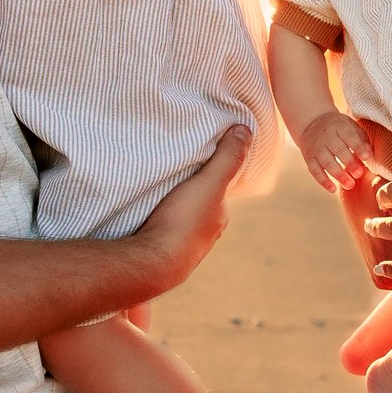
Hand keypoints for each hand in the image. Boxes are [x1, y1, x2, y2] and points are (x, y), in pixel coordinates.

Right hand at [133, 127, 249, 291]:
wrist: (153, 263)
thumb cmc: (183, 222)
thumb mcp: (209, 183)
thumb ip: (227, 157)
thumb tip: (247, 129)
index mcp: (219, 217)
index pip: (217, 190)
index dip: (206, 173)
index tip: (192, 161)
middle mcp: (206, 235)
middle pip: (198, 204)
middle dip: (187, 192)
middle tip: (168, 176)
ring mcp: (185, 249)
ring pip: (179, 220)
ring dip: (170, 209)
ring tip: (153, 195)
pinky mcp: (163, 256)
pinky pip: (162, 232)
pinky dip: (156, 223)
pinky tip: (143, 218)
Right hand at [296, 111, 372, 192]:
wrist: (311, 123)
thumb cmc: (338, 128)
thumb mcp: (350, 126)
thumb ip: (362, 140)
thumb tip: (369, 156)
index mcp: (339, 125)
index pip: (350, 136)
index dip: (358, 147)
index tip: (366, 158)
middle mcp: (326, 135)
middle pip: (338, 150)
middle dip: (349, 163)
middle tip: (358, 174)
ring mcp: (316, 147)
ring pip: (326, 162)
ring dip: (338, 175)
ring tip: (350, 185)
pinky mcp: (309, 158)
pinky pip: (314, 170)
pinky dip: (323, 181)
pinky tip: (333, 189)